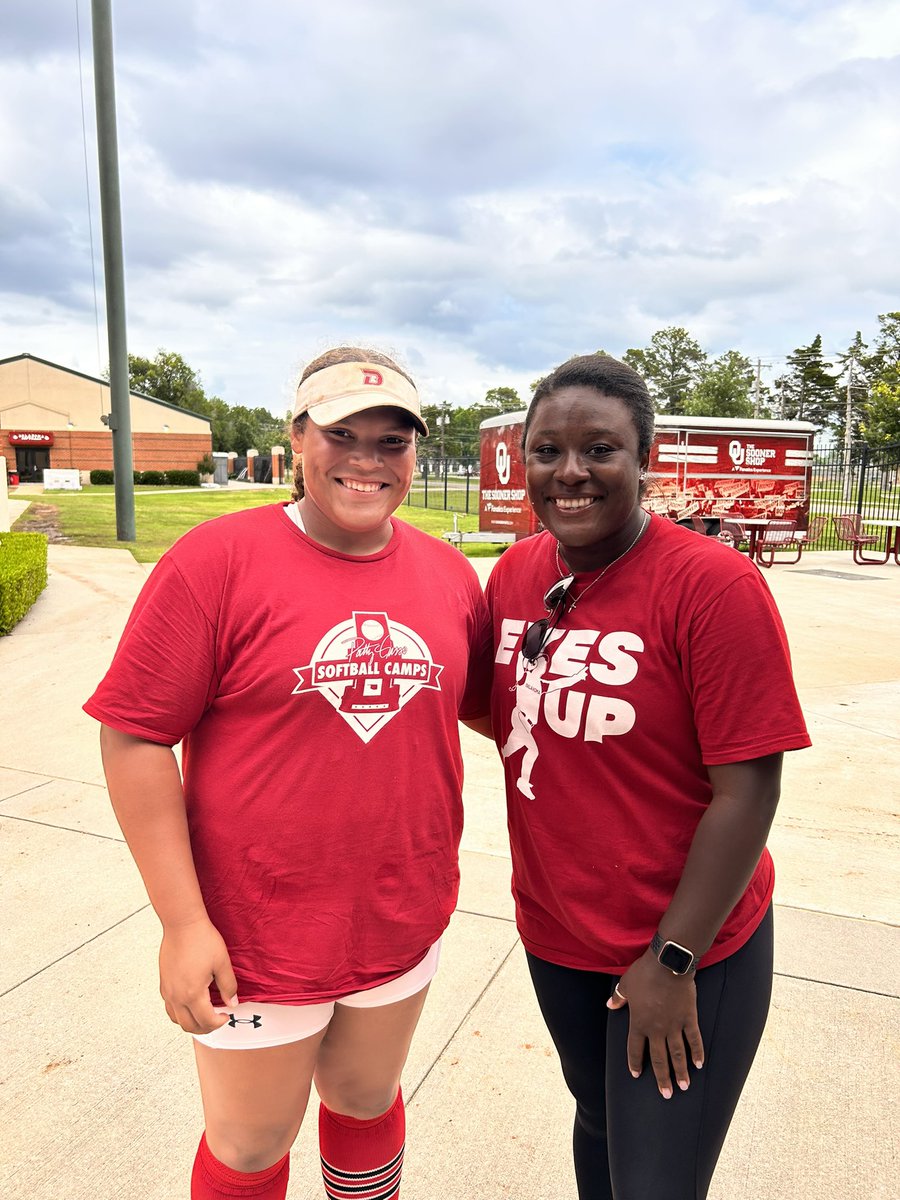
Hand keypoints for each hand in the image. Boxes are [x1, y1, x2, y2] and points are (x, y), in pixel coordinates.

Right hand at [158, 918, 238, 1033]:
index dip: (219, 1022)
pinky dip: (180, 1013)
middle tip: (218, 1020)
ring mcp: (167, 991)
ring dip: (191, 1023)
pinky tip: (191, 1005)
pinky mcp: (163, 984)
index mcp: (192, 993)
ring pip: (176, 1020)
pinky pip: (170, 1008)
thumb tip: (232, 1003)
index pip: (206, 1021)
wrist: (182, 924)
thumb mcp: (222, 962)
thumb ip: (228, 986)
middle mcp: (176, 996)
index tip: (227, 1015)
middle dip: (206, 1028)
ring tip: (204, 1015)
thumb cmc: (202, 939)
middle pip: (189, 1026)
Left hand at [606, 949, 703, 1098]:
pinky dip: (697, 1052)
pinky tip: (699, 1065)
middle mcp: (656, 1029)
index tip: (636, 1075)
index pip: (635, 1049)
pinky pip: (694, 1039)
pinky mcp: (689, 1018)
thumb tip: (609, 1004)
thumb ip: (618, 997)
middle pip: (659, 1059)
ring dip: (681, 1071)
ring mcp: (674, 1025)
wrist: (667, 964)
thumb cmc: (644, 973)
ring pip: (677, 1054)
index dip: (635, 1063)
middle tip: (667, 1094)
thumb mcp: (626, 984)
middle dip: (663, 1078)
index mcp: (639, 1023)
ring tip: (684, 1086)